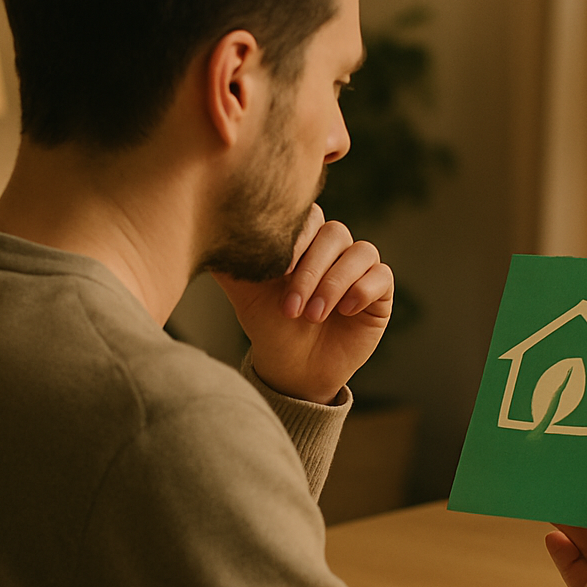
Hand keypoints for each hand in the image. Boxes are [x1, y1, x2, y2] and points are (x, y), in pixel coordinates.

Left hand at [212, 205, 392, 403]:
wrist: (294, 370)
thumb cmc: (270, 327)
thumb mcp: (247, 294)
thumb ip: (232, 263)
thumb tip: (204, 231)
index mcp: (305, 241)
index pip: (310, 216)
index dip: (298, 237)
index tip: (279, 269)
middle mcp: (334, 249)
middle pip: (335, 233)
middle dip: (312, 270)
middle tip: (291, 307)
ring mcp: (359, 269)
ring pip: (361, 252)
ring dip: (335, 283)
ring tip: (313, 315)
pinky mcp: (380, 292)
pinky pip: (382, 276)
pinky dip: (362, 289)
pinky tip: (344, 311)